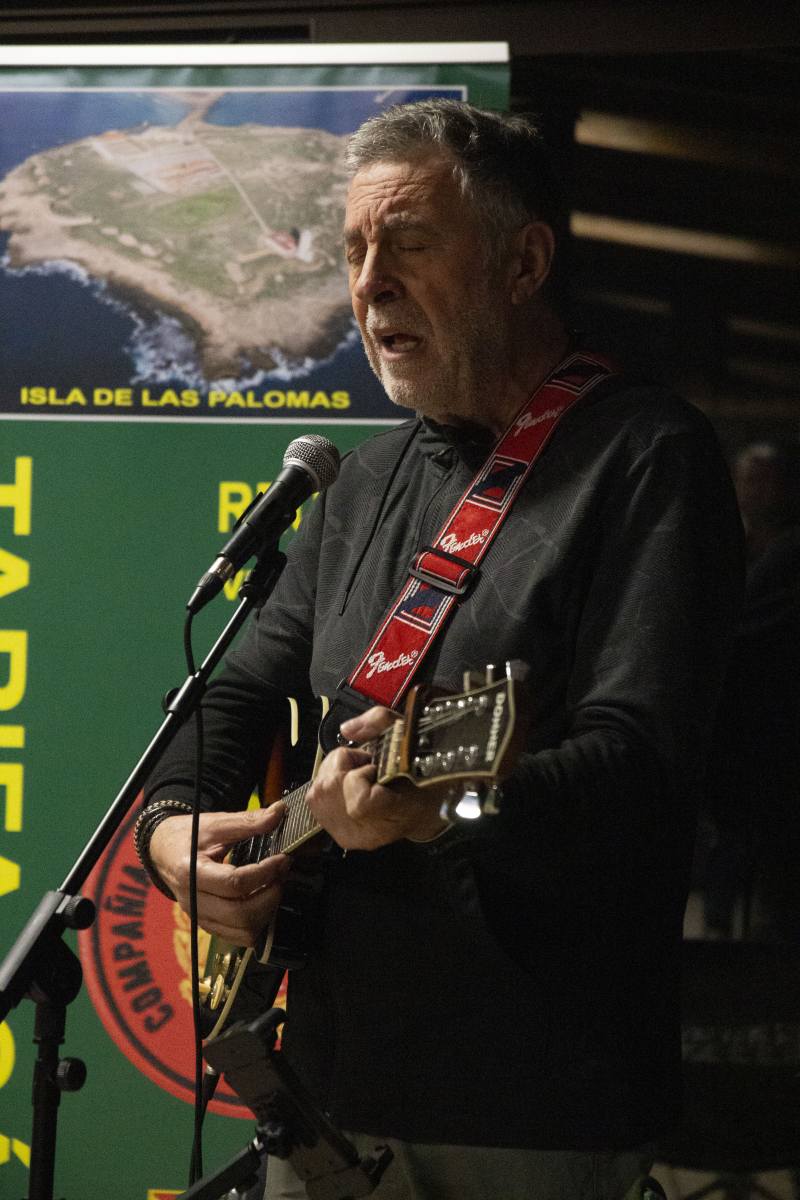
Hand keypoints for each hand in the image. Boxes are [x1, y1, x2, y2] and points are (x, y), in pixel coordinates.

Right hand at [149, 804, 290, 944]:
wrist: (163, 850)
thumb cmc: (188, 835)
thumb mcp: (215, 823)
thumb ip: (248, 821)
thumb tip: (279, 811)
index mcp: (190, 872)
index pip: (235, 883)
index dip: (265, 873)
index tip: (282, 859)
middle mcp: (192, 901)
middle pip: (240, 914)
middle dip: (270, 896)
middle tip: (281, 874)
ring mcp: (199, 916)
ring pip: (242, 932)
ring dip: (266, 912)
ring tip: (274, 887)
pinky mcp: (207, 924)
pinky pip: (238, 937)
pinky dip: (257, 924)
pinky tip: (263, 901)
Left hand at [306, 706, 452, 849]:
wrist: (422, 808)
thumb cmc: (420, 776)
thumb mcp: (410, 739)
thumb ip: (381, 722)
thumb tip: (348, 728)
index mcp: (396, 814)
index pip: (359, 802)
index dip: (361, 774)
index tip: (375, 767)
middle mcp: (369, 831)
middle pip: (330, 789)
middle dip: (344, 766)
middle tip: (368, 767)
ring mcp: (350, 835)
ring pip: (318, 791)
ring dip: (335, 774)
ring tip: (361, 776)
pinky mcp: (336, 833)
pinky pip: (315, 799)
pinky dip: (329, 785)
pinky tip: (350, 787)